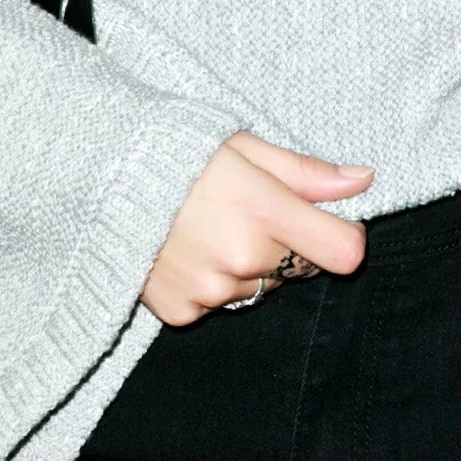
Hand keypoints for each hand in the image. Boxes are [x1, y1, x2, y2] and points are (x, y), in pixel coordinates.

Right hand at [140, 128, 374, 324]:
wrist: (97, 176)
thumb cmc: (178, 152)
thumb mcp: (245, 148)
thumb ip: (306, 173)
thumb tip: (363, 180)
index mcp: (264, 211)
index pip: (343, 252)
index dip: (344, 237)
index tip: (329, 222)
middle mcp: (242, 258)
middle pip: (300, 268)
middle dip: (287, 245)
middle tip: (245, 212)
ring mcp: (210, 290)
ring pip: (260, 289)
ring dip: (248, 267)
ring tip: (209, 229)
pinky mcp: (181, 312)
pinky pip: (218, 306)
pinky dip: (211, 284)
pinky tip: (186, 251)